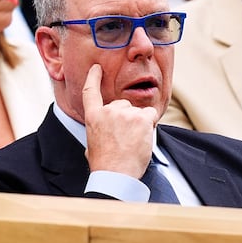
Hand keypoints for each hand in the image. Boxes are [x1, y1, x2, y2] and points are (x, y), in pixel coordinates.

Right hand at [82, 64, 155, 178]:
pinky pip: (150, 115)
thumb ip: (98, 132)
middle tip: (126, 138)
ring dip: (139, 124)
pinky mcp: (141, 118)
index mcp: (93, 117)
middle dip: (127, 117)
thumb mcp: (91, 144)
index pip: (90, 91)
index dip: (93, 78)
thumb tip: (101, 135)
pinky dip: (150, 125)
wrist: (116, 174)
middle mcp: (108, 111)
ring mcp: (125, 113)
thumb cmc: (104, 164)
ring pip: (138, 111)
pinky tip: (143, 138)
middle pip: (122, 104)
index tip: (97, 69)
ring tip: (133, 142)